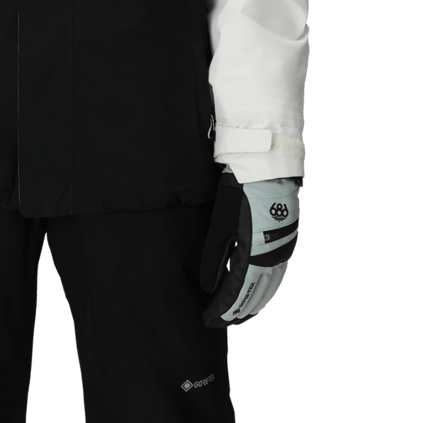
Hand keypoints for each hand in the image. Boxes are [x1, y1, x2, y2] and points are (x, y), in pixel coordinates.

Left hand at [200, 167, 300, 327]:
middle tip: (221, 322)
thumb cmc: (239, 196)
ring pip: (270, 289)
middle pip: (255, 297)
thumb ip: (214, 259)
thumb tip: (209, 288)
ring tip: (241, 316)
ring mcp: (282, 253)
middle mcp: (272, 261)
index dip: (222, 310)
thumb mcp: (220, 226)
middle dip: (238, 312)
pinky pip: (278, 277)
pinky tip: (261, 293)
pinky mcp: (287, 245)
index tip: (208, 320)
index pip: (237, 294)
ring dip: (255, 304)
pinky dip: (267, 290)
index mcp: (254, 258)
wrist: (266, 172)